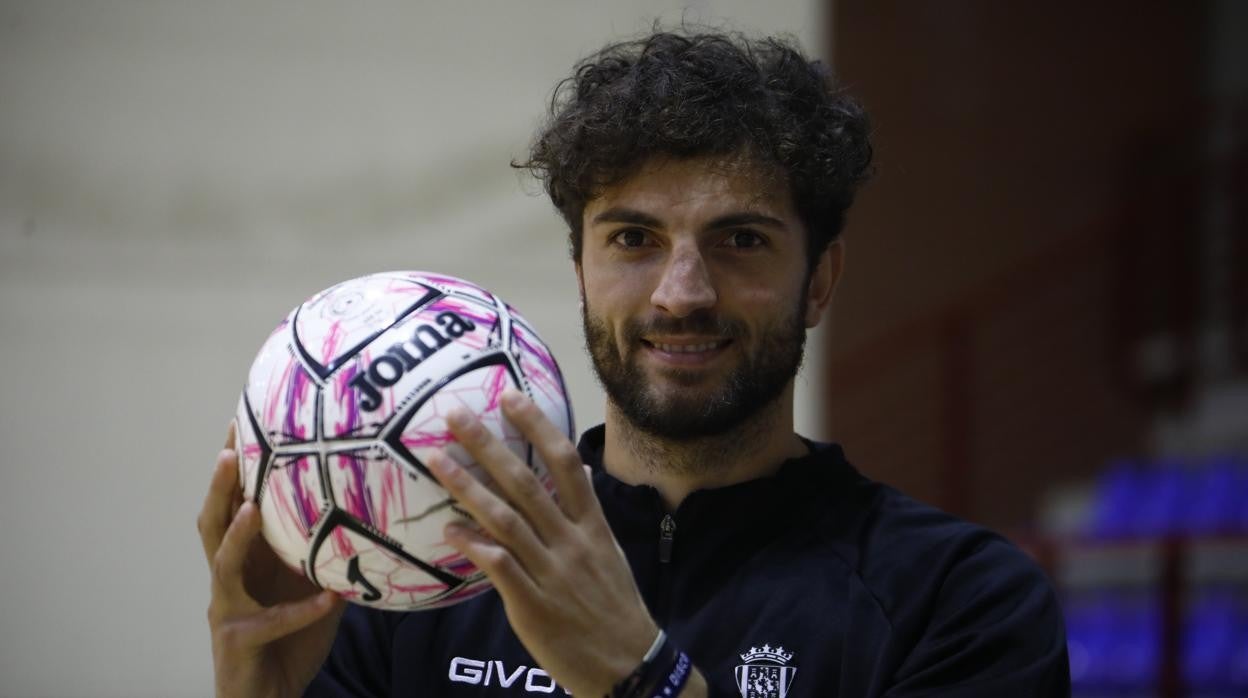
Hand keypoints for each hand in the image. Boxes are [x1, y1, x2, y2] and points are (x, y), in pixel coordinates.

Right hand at [198, 422, 345, 697]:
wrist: (271, 696)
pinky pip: (270, 622)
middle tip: (232, 450)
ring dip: (237, 535)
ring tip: (252, 507)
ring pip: (223, 565)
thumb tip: (370, 508)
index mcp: (246, 559)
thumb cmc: (290, 638)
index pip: (234, 503)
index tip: (240, 422)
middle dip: (221, 486)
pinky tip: (326, 599)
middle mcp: (229, 579)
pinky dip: (299, 610)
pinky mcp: (238, 641)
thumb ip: (325, 550)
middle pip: (213, 522)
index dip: (234, 467)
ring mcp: (227, 609)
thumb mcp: (312, 585)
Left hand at [427, 389, 705, 696]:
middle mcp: (571, 541)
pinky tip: (448, 531)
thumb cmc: (614, 604)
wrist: (628, 663)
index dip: (537, 427)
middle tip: (454, 414)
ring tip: (436, 462)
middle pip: (526, 483)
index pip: (565, 463)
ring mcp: (551, 571)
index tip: (509, 396)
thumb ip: (588, 511)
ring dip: (468, 488)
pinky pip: (500, 568)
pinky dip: (474, 546)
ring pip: (506, 520)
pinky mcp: (533, 604)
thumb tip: (581, 469)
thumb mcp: (609, 551)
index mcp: (591, 524)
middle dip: (488, 445)